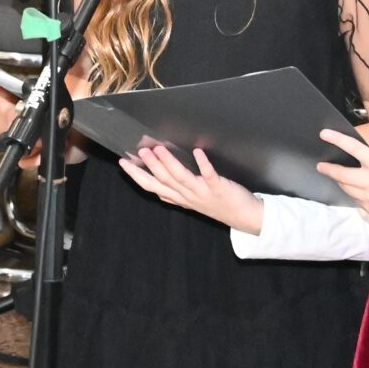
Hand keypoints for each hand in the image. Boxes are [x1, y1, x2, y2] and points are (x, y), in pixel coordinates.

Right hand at [119, 144, 266, 231]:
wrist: (245, 217)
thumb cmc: (217, 206)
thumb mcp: (191, 203)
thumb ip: (175, 194)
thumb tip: (157, 188)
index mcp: (179, 198)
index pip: (152, 187)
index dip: (136, 175)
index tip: (123, 162)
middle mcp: (188, 196)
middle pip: (165, 181)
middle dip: (151, 166)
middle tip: (140, 151)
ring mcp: (203, 192)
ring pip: (181, 179)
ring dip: (169, 163)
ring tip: (159, 149)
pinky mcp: (219, 188)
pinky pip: (209, 175)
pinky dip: (203, 164)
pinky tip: (198, 152)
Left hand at [316, 129, 368, 227]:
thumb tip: (360, 152)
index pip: (353, 148)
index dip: (336, 140)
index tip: (324, 134)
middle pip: (340, 174)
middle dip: (328, 168)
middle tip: (321, 165)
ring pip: (345, 188)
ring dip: (341, 180)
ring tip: (341, 175)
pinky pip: (355, 199)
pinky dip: (354, 191)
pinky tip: (360, 187)